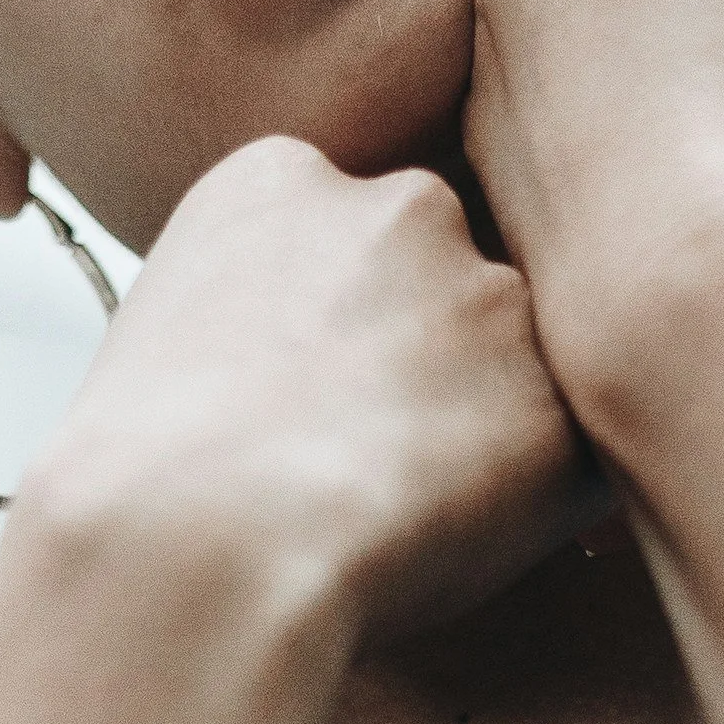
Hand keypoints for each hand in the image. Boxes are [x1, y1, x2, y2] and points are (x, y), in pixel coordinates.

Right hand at [0, 135, 586, 723]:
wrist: (188, 547)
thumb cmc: (142, 480)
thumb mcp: (162, 337)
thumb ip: (256, 308)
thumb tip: (302, 366)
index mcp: (284, 176)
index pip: (354, 231)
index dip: (344, 327)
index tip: (312, 397)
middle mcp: (404, 205)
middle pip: (452, 276)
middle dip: (434, 359)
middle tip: (370, 459)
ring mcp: (491, 293)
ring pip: (526, 360)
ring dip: (492, 427)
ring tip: (406, 514)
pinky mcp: (561, 394)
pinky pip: (581, 454)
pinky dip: (545, 504)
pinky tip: (459, 546)